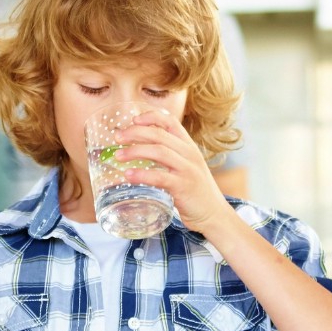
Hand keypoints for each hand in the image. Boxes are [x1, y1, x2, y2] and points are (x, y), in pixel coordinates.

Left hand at [114, 110, 232, 231]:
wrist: (214, 213)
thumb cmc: (195, 190)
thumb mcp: (186, 166)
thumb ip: (169, 156)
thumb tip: (140, 149)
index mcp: (189, 146)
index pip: (170, 121)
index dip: (151, 116)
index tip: (133, 119)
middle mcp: (189, 154)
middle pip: (159, 134)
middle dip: (135, 133)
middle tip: (117, 138)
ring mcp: (188, 170)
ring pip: (159, 152)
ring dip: (135, 151)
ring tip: (118, 156)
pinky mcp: (184, 187)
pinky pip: (160, 177)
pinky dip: (142, 174)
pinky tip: (129, 175)